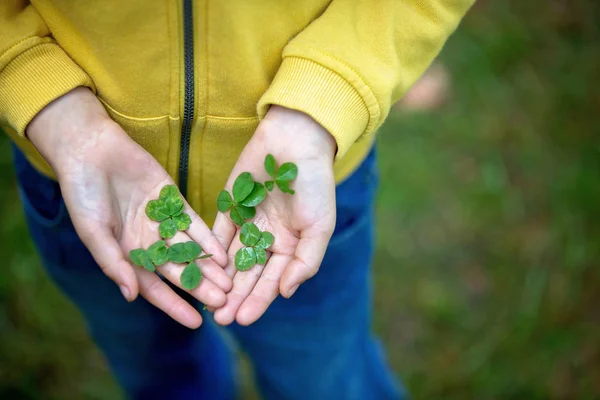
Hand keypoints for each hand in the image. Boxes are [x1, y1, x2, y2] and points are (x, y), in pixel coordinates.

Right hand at [27, 88, 231, 328]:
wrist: (91, 150)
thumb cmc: (83, 194)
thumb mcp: (93, 231)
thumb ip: (112, 262)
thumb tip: (131, 296)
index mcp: (127, 255)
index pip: (155, 288)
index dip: (175, 306)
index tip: (196, 323)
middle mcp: (148, 242)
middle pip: (179, 271)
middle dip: (200, 287)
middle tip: (223, 303)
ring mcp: (163, 222)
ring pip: (191, 250)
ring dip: (209, 267)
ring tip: (230, 283)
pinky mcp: (174, 201)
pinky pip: (194, 224)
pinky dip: (207, 239)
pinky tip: (222, 253)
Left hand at [212, 106, 336, 325]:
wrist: (296, 142)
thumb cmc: (314, 185)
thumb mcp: (320, 226)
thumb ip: (305, 261)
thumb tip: (286, 293)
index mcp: (290, 247)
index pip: (271, 281)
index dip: (258, 301)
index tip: (242, 319)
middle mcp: (268, 240)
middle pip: (248, 275)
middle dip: (235, 297)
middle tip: (219, 318)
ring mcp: (247, 224)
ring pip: (230, 259)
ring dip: (219, 281)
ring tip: (206, 301)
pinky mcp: (230, 208)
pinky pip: (217, 234)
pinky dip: (209, 252)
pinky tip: (198, 268)